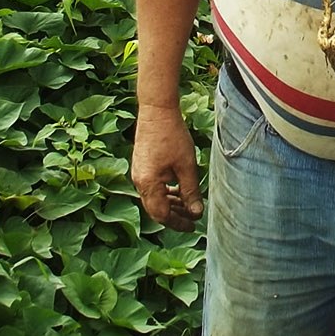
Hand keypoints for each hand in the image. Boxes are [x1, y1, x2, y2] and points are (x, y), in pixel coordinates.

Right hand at [131, 106, 204, 230]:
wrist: (156, 110)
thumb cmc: (172, 135)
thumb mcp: (187, 165)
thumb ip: (191, 191)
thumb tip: (196, 213)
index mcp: (148, 184)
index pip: (161, 215)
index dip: (178, 223)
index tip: (192, 225)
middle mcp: (139, 181)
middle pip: (155, 209)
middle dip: (174, 215)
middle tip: (192, 217)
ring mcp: (138, 173)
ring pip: (154, 198)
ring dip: (171, 204)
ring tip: (188, 205)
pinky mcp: (141, 166)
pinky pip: (152, 187)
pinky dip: (165, 192)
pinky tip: (178, 189)